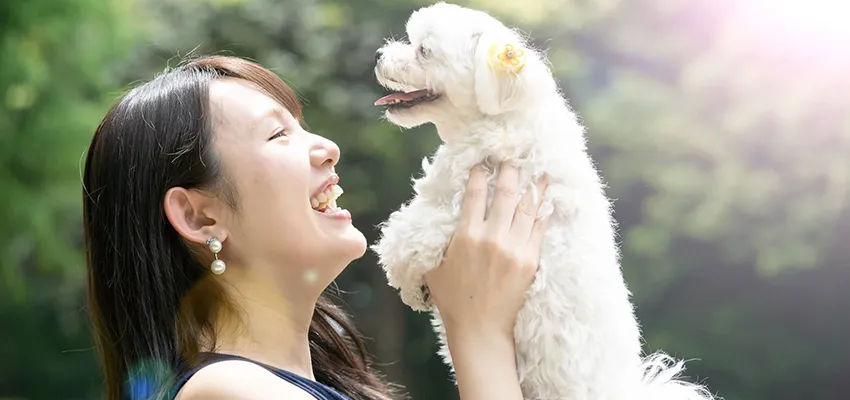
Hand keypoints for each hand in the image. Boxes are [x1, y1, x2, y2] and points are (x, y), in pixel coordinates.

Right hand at [424, 162, 548, 338]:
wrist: (481, 328)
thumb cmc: (453, 298)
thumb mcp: (435, 266)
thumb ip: (437, 238)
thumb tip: (434, 215)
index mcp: (466, 236)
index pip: (474, 193)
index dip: (479, 173)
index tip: (482, 161)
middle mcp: (492, 237)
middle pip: (504, 192)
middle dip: (509, 170)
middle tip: (513, 155)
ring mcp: (514, 248)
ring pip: (526, 207)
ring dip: (532, 185)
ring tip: (538, 169)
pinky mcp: (530, 260)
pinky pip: (539, 227)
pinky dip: (543, 210)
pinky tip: (547, 198)